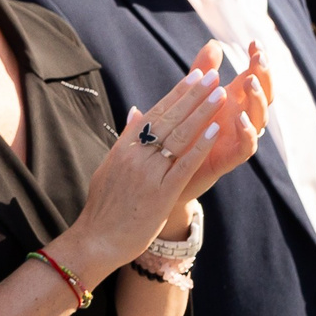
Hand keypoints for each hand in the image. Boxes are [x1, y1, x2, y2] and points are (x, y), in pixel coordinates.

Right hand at [66, 67, 232, 274]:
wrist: (95, 240)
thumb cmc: (104, 208)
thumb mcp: (109, 167)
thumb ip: (125, 139)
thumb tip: (136, 112)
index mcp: (123, 148)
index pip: (154, 113)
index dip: (176, 93)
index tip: (194, 75)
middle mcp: (135, 156)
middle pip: (169, 118)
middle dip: (193, 95)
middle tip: (213, 75)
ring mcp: (147, 174)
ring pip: (179, 136)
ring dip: (201, 113)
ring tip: (220, 94)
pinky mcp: (160, 194)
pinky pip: (184, 165)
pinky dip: (201, 146)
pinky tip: (216, 131)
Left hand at [162, 43, 268, 233]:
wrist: (163, 173)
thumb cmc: (182, 132)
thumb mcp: (191, 97)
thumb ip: (202, 71)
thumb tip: (214, 43)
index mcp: (232, 102)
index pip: (254, 79)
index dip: (258, 62)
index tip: (256, 44)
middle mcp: (239, 119)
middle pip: (263, 96)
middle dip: (263, 77)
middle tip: (258, 60)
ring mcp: (236, 139)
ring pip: (259, 120)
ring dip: (257, 101)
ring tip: (249, 84)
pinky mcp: (228, 159)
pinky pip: (246, 148)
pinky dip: (247, 133)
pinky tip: (240, 119)